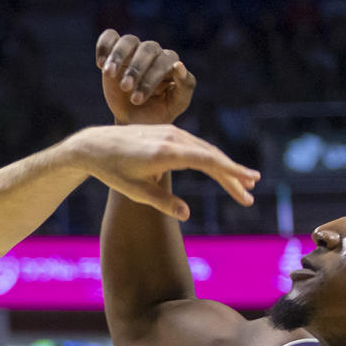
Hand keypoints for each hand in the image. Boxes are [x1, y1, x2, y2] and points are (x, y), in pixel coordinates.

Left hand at [62, 124, 256, 220]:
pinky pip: (195, 145)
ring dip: (224, 167)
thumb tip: (186, 214)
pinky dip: (210, 158)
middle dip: (233, 175)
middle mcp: (171, 138)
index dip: (231, 171)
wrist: (94, 145)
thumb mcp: (134, 191)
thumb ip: (161, 202)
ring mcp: (170, 132)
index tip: (250, 181)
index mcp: (165, 153)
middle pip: (212, 156)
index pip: (207, 161)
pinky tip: (220, 170)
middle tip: (251, 194)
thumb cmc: (112, 171)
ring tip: (242, 185)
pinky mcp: (168, 131)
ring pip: (205, 150)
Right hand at [96, 29, 195, 124]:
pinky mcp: (115, 51)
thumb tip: (179, 65)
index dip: (152, 78)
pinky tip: (100, 64)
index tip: (138, 99)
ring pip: (129, 40)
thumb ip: (184, 86)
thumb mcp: (175, 105)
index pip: (165, 61)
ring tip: (110, 75)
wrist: (134, 121)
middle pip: (148, 49)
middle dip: (136, 69)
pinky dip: (103, 46)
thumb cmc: (157, 113)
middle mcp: (154, 53)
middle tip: (126, 89)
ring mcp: (134, 50)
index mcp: (170, 64)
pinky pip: (110, 37)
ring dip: (119, 56)